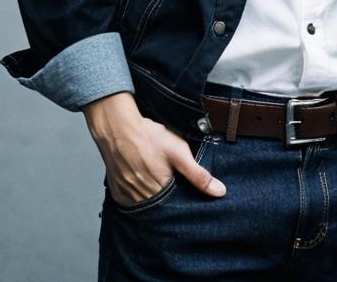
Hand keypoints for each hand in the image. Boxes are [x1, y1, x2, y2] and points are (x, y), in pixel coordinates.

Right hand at [82, 92, 225, 204]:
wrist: (117, 127)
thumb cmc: (147, 137)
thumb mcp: (179, 152)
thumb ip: (199, 174)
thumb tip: (220, 191)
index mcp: (159, 193)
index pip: (176, 209)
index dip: (182, 201)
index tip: (183, 190)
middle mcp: (141, 200)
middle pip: (160, 208)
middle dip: (167, 199)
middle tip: (167, 179)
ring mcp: (127, 197)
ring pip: (146, 205)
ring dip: (152, 197)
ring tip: (154, 177)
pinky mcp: (117, 192)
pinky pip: (131, 201)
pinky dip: (137, 194)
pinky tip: (141, 178)